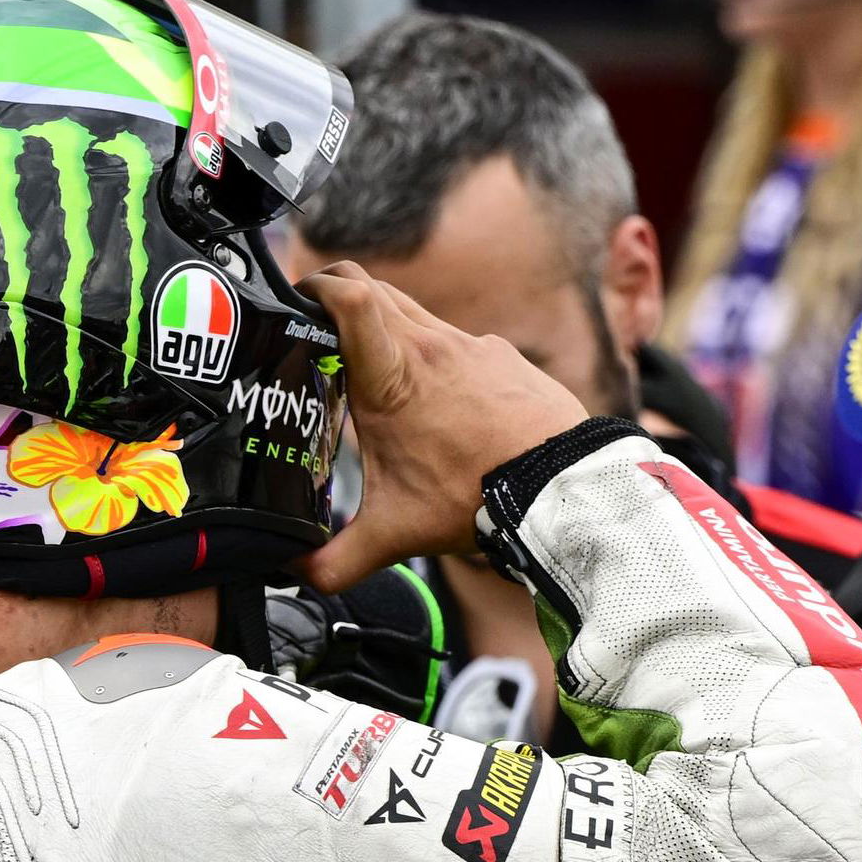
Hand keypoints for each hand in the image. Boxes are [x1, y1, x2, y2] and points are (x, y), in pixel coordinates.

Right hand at [294, 262, 588, 592]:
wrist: (562, 490)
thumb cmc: (476, 499)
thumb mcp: (396, 532)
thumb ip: (340, 558)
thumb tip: (302, 576)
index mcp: (388, 373)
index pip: (345, 295)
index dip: (316, 286)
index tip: (299, 300)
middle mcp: (428, 345)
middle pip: (369, 286)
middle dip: (339, 298)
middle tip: (322, 329)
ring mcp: (470, 346)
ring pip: (414, 312)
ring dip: (390, 327)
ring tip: (381, 371)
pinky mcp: (505, 357)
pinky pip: (460, 342)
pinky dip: (441, 357)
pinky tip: (445, 400)